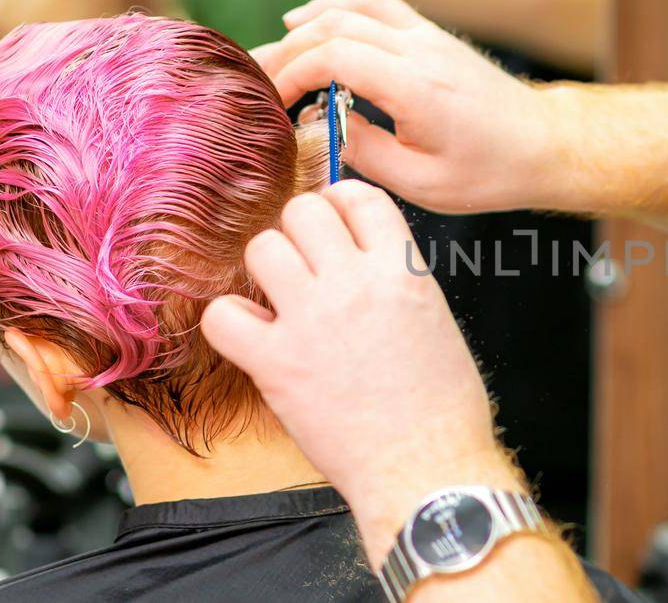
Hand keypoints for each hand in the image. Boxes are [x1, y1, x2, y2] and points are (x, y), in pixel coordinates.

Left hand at [200, 181, 520, 562]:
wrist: (427, 470)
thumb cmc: (443, 411)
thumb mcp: (438, 321)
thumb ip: (399, 281)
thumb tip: (368, 263)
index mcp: (404, 271)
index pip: (358, 197)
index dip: (338, 203)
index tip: (332, 222)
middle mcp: (356, 284)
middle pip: (303, 211)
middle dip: (299, 234)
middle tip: (305, 265)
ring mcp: (312, 320)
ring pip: (262, 249)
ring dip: (268, 271)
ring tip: (280, 301)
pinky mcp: (276, 364)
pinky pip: (223, 315)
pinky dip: (231, 323)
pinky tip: (253, 339)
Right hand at [253, 0, 585, 213]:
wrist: (543, 145)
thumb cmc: (490, 171)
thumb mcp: (423, 183)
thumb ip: (365, 154)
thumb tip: (320, 127)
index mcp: (418, 87)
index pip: (336, 55)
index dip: (293, 73)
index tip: (273, 103)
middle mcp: (421, 50)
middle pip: (335, 27)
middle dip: (287, 52)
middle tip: (257, 85)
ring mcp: (427, 36)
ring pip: (353, 7)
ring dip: (307, 26)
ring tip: (273, 55)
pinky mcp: (431, 36)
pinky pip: (376, 4)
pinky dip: (337, 6)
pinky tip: (310, 22)